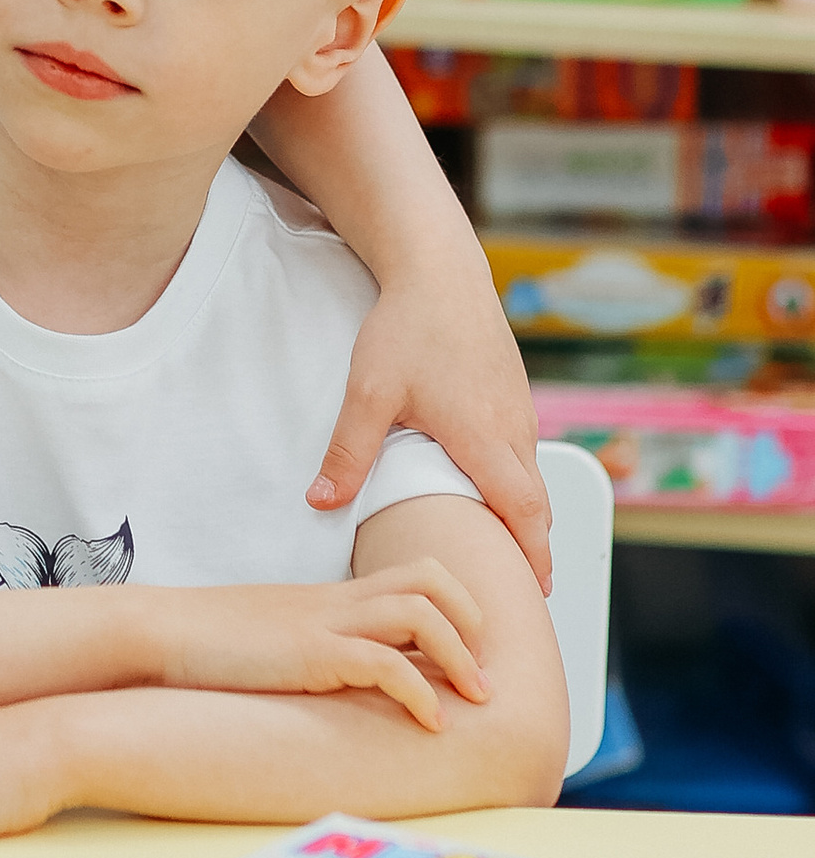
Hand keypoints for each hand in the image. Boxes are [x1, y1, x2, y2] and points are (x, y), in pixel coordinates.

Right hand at [150, 559, 486, 729]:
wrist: (160, 632)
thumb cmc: (210, 642)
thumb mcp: (278, 637)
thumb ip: (318, 646)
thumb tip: (351, 678)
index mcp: (333, 598)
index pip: (415, 576)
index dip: (458, 607)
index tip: (474, 653)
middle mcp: (337, 602)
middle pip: (430, 579)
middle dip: (473, 623)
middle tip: (484, 675)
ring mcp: (324, 624)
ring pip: (419, 611)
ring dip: (461, 656)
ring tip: (476, 698)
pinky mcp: (309, 655)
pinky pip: (383, 663)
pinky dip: (420, 693)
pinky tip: (431, 723)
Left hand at [309, 276, 550, 590]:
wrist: (439, 268)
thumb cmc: (408, 326)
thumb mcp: (369, 391)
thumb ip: (348, 452)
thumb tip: (320, 501)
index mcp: (483, 436)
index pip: (524, 511)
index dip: (534, 554)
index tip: (535, 590)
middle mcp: (513, 426)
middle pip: (537, 501)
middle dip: (534, 544)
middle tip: (521, 583)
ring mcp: (519, 406)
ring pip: (532, 472)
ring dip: (527, 510)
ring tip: (507, 545)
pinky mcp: (514, 389)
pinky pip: (525, 446)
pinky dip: (519, 477)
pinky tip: (495, 485)